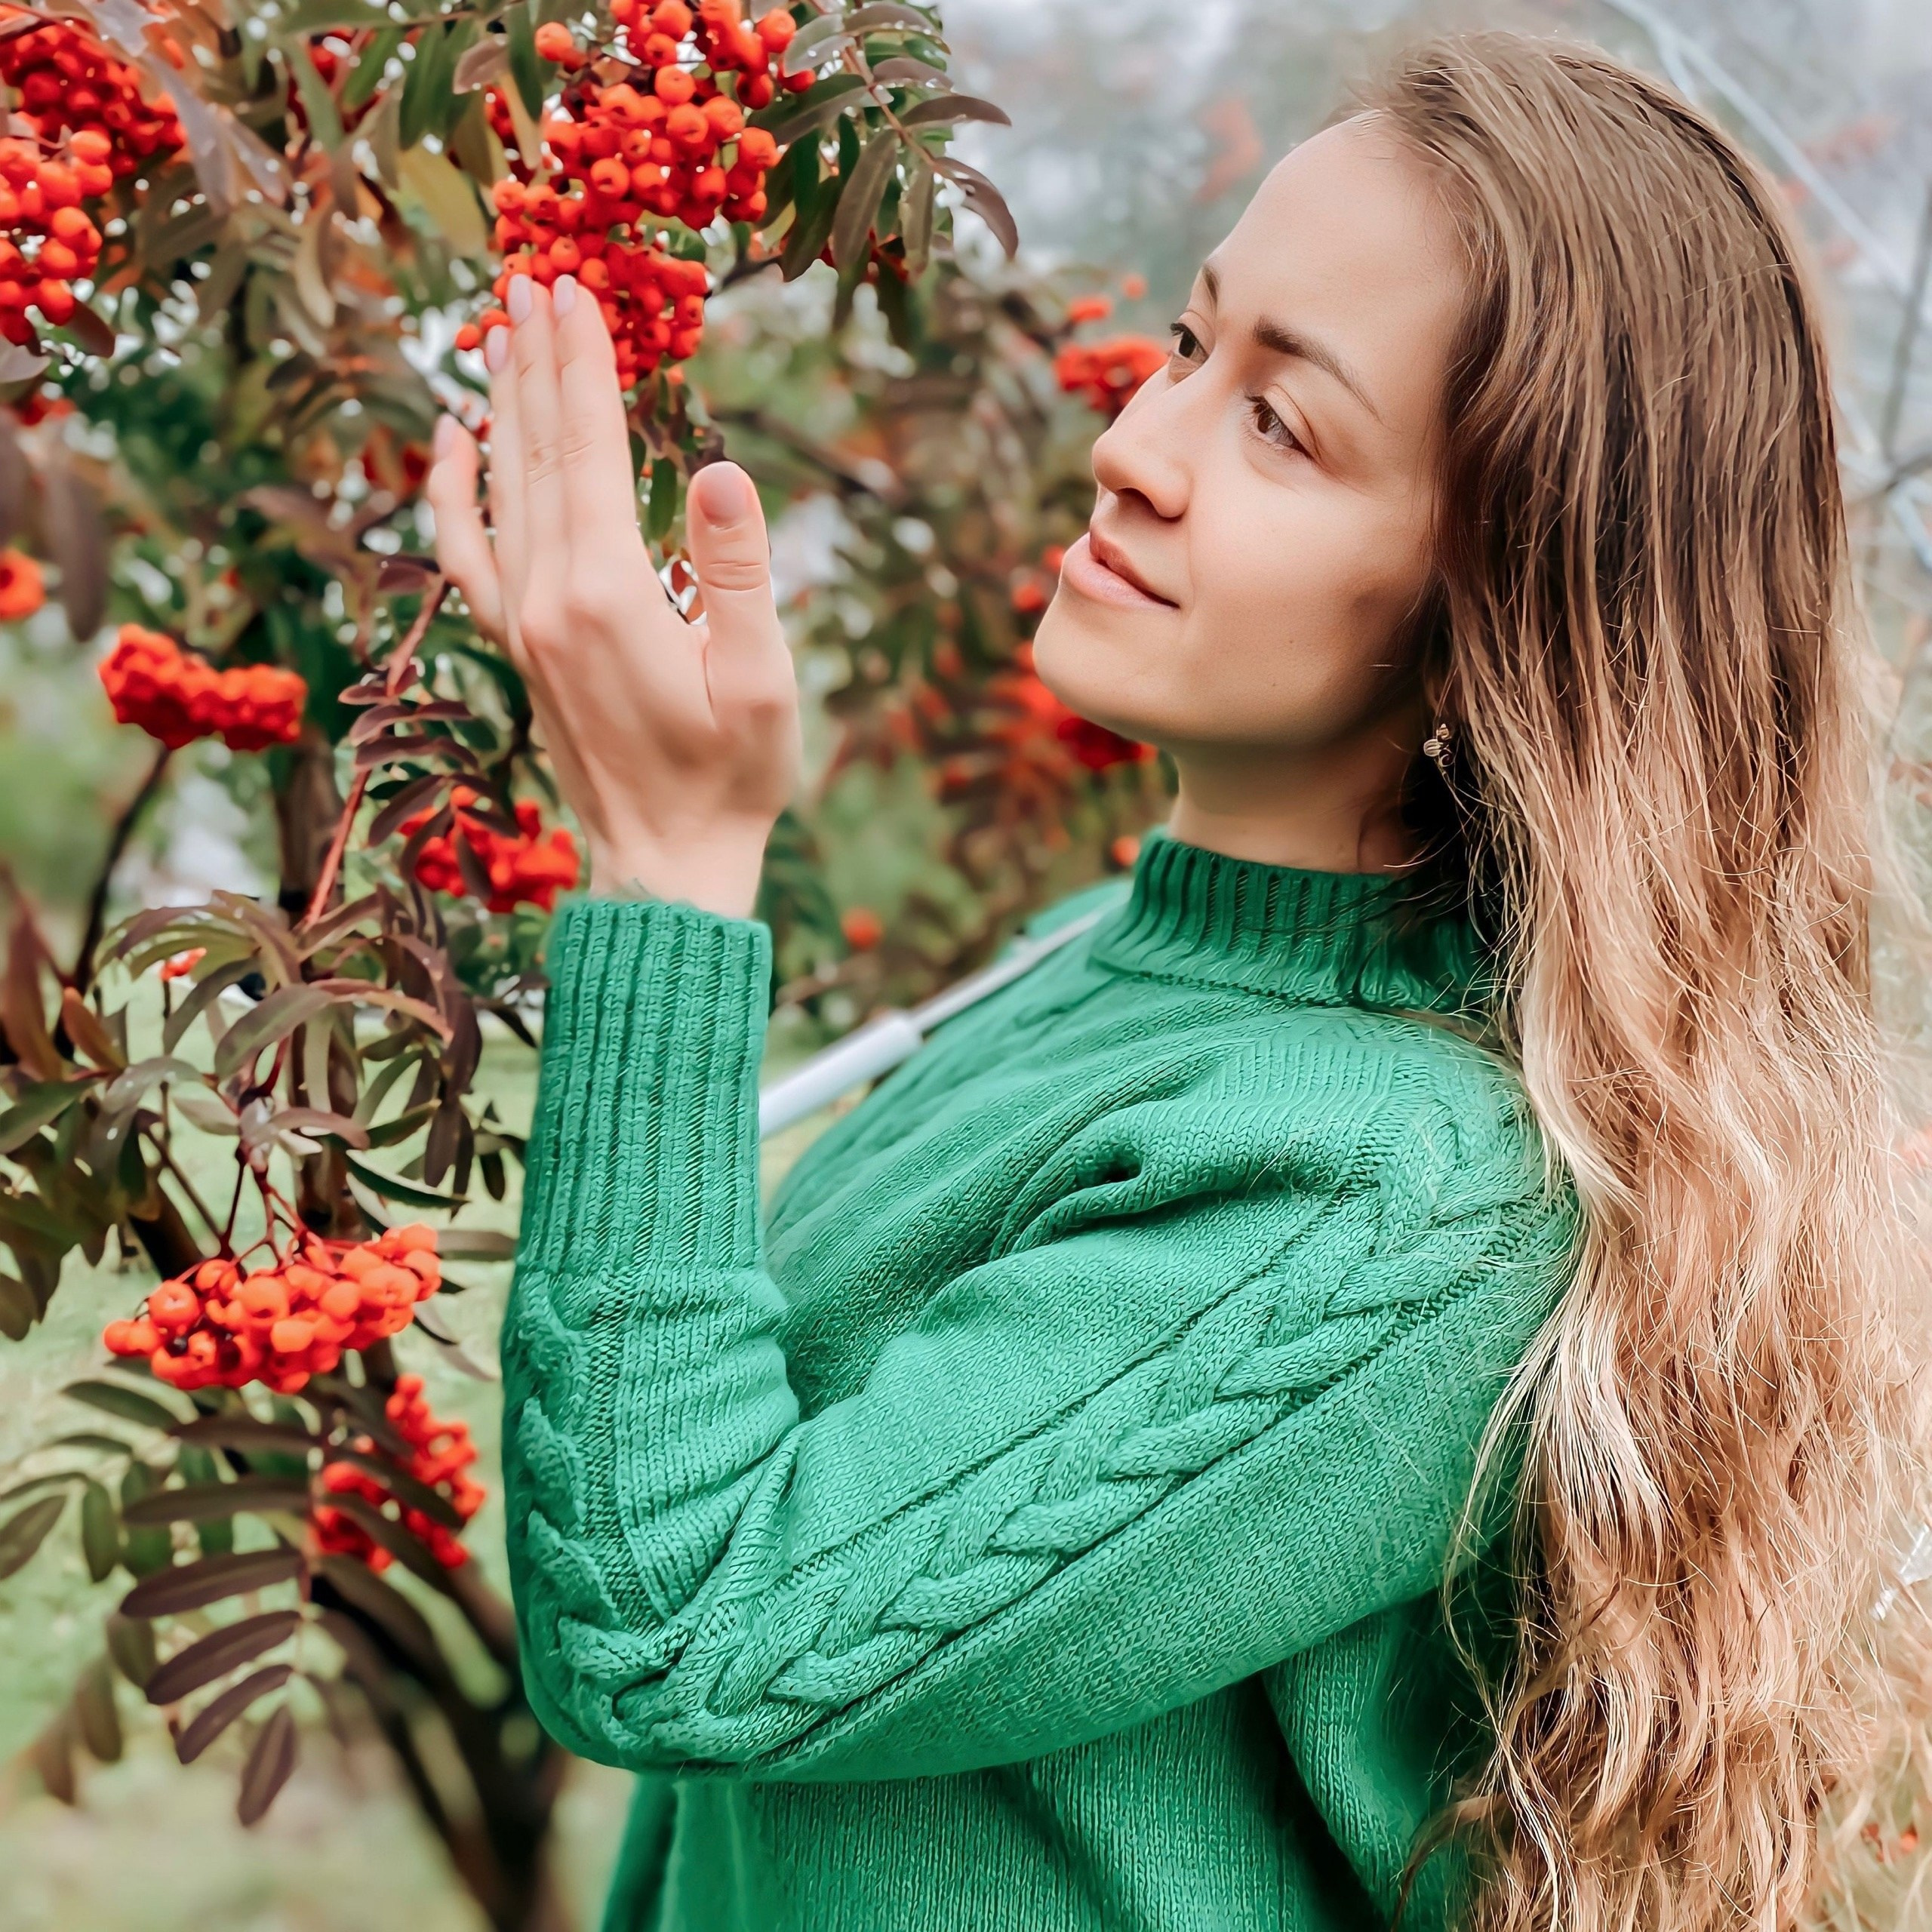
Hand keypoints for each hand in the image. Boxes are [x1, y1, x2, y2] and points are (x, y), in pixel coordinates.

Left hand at [425, 269, 801, 919]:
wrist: (664, 865)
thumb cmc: (730, 779)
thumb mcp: (763, 681)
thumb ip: (741, 573)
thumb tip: (722, 470)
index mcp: (607, 595)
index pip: (588, 450)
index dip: (582, 366)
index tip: (574, 290)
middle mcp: (547, 598)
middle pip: (532, 452)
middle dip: (532, 361)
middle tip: (529, 277)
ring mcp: (521, 623)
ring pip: (498, 488)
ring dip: (498, 404)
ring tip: (497, 331)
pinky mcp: (515, 647)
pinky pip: (465, 551)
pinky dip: (452, 491)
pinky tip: (452, 443)